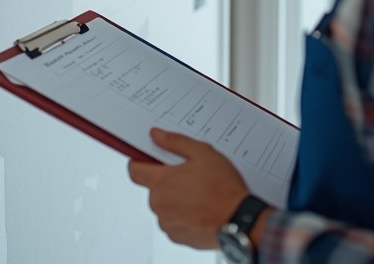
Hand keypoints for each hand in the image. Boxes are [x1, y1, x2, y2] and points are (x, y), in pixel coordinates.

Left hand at [127, 128, 252, 249]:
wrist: (239, 220)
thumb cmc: (223, 189)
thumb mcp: (202, 153)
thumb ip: (175, 142)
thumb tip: (157, 135)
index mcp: (161, 181)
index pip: (134, 170)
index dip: (140, 162)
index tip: (148, 160)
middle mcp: (159, 204)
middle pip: (153, 188)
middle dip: (167, 182)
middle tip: (189, 176)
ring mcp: (167, 222)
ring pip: (165, 206)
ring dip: (175, 200)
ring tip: (199, 195)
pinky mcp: (178, 237)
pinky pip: (174, 222)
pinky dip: (183, 216)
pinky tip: (201, 209)